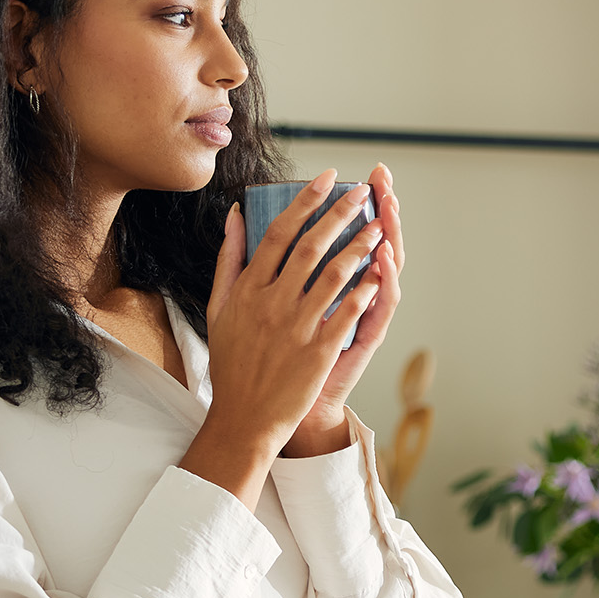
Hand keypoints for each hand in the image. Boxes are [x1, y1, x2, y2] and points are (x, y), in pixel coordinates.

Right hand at [200, 167, 390, 458]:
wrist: (243, 418)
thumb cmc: (231, 363)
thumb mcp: (218, 309)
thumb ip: (228, 260)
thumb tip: (234, 215)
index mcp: (247, 291)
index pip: (279, 233)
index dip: (305, 202)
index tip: (327, 179)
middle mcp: (272, 304)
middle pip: (311, 246)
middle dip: (341, 213)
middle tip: (364, 192)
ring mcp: (297, 327)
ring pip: (335, 274)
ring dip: (361, 245)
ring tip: (380, 226)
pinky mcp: (318, 352)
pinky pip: (348, 313)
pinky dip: (365, 288)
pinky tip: (380, 270)